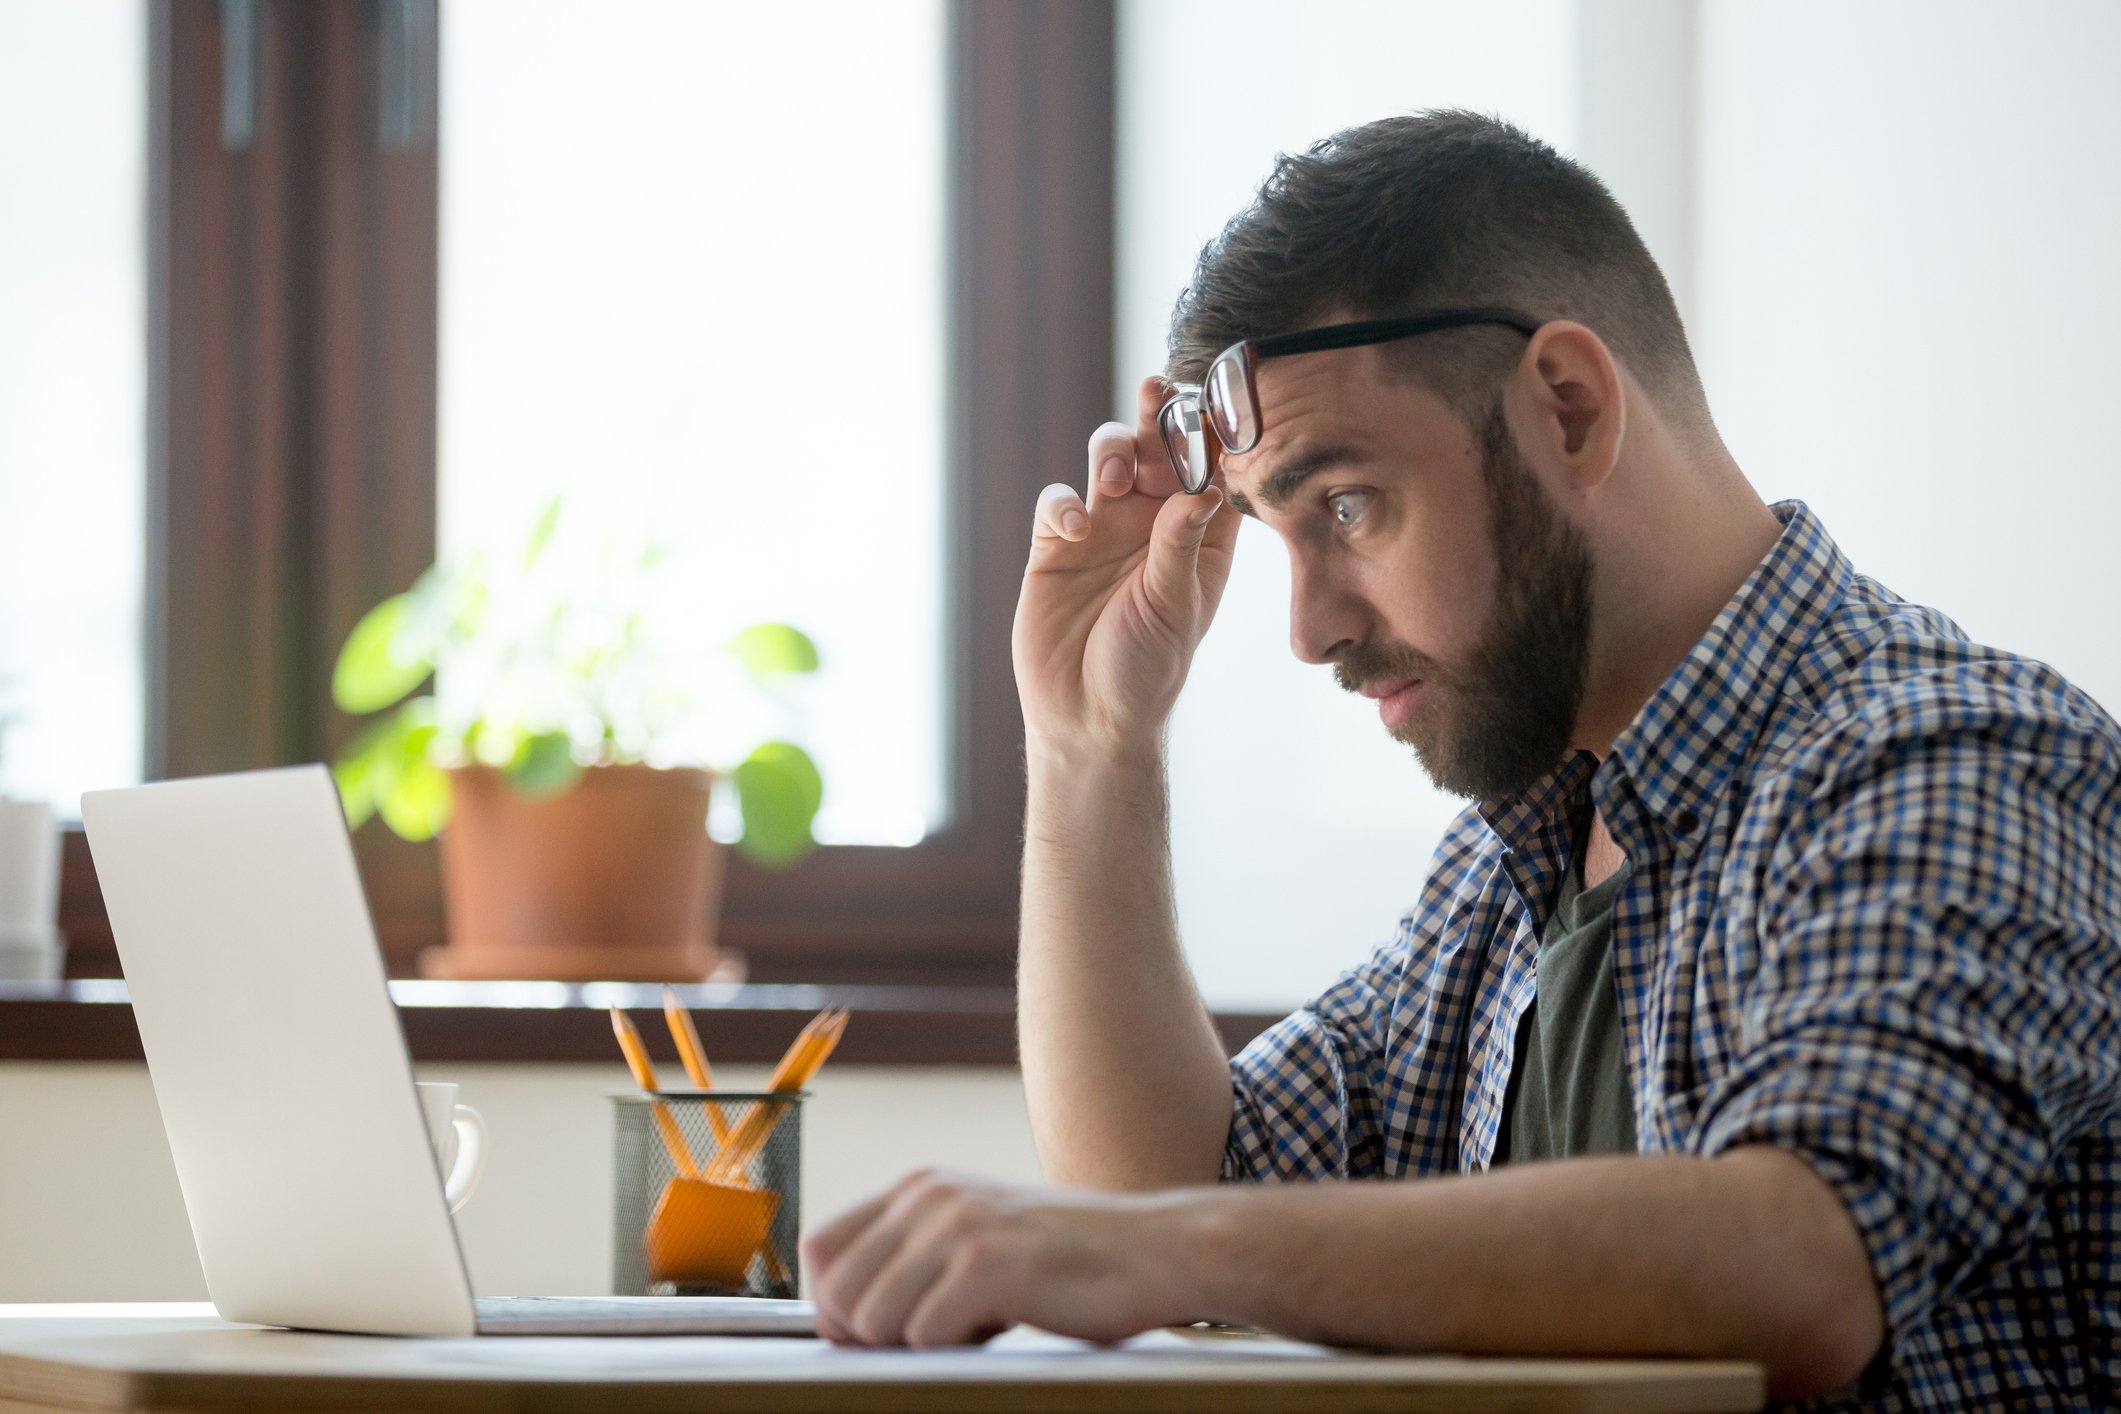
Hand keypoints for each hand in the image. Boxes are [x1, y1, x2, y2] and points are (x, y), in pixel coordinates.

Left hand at [802, 1169, 1198, 1347]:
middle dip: (868, 1337)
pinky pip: (923, 1336)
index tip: (871, 1336)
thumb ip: (917, 1259)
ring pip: (872, 1319)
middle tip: (930, 1341)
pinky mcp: (987, 1262)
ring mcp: (957, 1225)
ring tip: (974, 1328)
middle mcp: (930, 1196)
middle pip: (836, 1291)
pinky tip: (1000, 1328)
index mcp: (922, 1187)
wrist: (1157, 1252)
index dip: (833, 1306)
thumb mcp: (979, 1238)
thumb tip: (844, 1320)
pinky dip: (956, 1350)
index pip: (822, 1248)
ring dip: (916, 1346)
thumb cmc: (1071, 1263)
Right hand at [1012, 375, 1242, 752]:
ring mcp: (1104, 529)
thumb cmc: (1146, 670)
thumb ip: (1182, 542)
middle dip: (1158, 418)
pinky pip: (1059, 499)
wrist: (1086, 717)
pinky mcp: (1056, 545)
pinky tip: (1074, 530)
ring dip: (1113, 451)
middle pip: (1158, 449)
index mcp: (1199, 536)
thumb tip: (1201, 485)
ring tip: (1117, 478)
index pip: (1211, 469)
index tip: (1213, 402)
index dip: (1212, 434)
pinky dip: (1064, 503)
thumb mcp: (1174, 605)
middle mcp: (1153, 524)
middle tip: (1157, 393)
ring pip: (1109, 458)